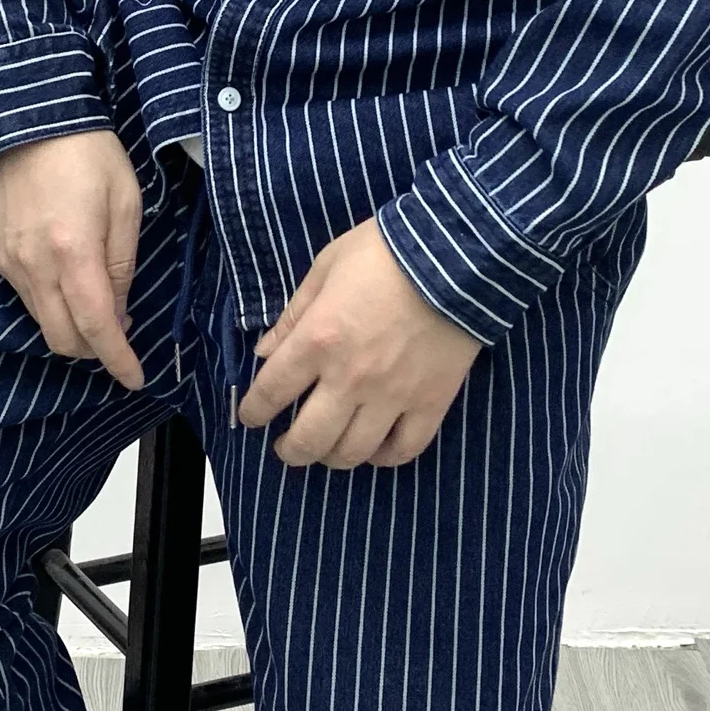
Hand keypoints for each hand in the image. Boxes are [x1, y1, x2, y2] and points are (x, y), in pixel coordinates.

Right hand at [0, 130, 145, 390]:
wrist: (31, 117)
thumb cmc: (89, 153)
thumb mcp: (126, 204)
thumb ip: (122, 264)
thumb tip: (119, 312)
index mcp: (74, 252)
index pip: (96, 327)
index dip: (117, 359)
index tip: (134, 377)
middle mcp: (35, 266)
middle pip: (62, 338)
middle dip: (93, 349)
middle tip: (118, 333)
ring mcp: (9, 262)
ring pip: (41, 321)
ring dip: (71, 326)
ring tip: (96, 302)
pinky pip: (25, 297)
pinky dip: (49, 303)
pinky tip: (66, 279)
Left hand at [237, 220, 480, 468]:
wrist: (457, 254)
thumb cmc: (385, 252)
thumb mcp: (326, 268)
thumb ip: (294, 314)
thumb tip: (265, 352)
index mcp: (317, 340)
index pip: (271, 393)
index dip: (253, 411)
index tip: (251, 416)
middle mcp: (349, 378)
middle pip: (308, 439)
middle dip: (290, 451)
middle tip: (287, 448)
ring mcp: (392, 396)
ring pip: (353, 452)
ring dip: (332, 458)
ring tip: (328, 451)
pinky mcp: (431, 402)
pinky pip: (404, 449)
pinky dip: (385, 457)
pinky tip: (375, 449)